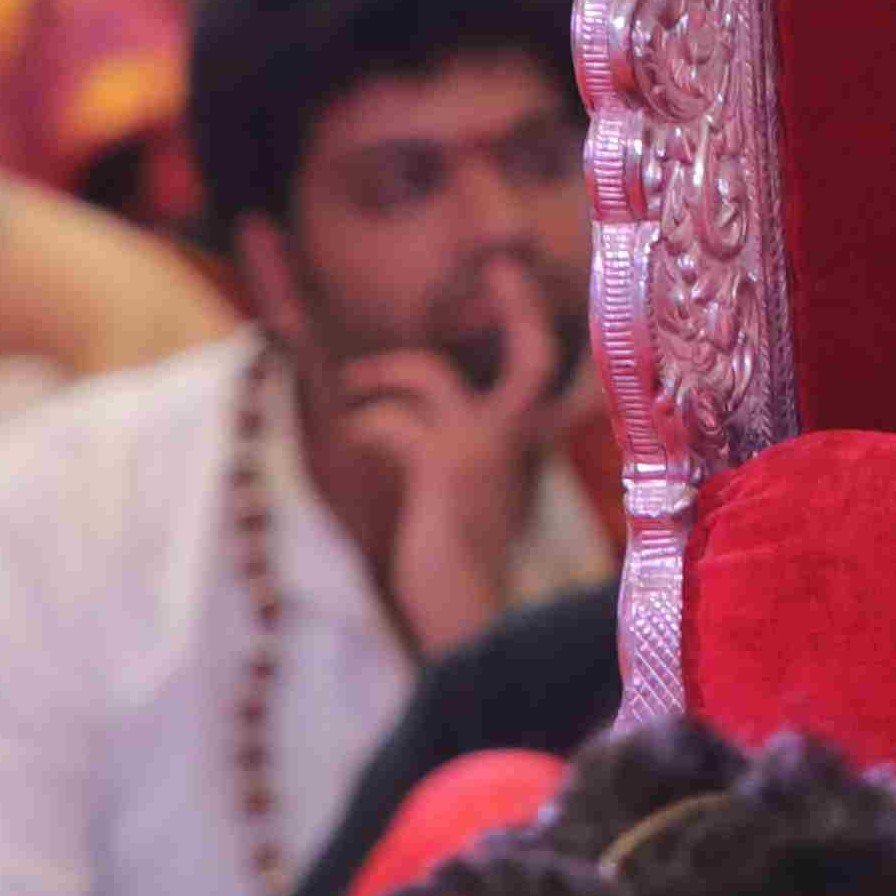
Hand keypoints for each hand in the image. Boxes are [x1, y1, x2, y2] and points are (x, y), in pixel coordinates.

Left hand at [341, 256, 574, 654]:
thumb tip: (419, 431)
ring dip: (380, 372)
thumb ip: (463, 467)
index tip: (510, 276)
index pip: (544, 376)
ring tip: (351, 386)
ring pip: (429, 374)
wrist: (467, 629)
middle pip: (533, 355)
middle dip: (517, 307)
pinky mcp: (442, 466)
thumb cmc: (460, 584)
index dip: (530, 321)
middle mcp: (514, 445)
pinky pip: (391, 420)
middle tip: (497, 266)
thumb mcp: (467, 511)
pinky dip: (364, 423)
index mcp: (522, 455)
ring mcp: (482, 452)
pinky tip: (352, 439)